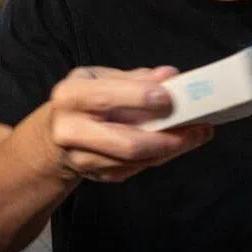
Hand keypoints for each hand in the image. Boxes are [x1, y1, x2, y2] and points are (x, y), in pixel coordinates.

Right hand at [41, 67, 212, 184]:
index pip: (106, 98)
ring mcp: (81, 158)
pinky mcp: (95, 175)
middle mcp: (70, 130)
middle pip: (126, 142)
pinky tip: (175, 145)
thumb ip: (134, 78)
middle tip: (199, 128)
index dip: (140, 98)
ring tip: (196, 135)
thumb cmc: (82, 101)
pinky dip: (158, 157)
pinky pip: (133, 169)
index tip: (170, 98)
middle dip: (167, 138)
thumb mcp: (99, 79)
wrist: (52, 138)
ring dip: (170, 149)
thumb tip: (169, 76)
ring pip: (134, 160)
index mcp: (70, 96)